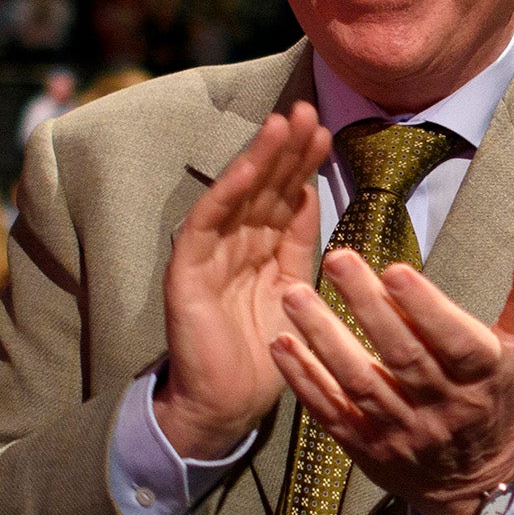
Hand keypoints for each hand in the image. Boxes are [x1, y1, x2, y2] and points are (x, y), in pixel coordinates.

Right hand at [155, 103, 330, 461]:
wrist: (226, 406)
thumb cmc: (263, 356)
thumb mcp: (295, 293)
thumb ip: (302, 248)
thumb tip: (311, 196)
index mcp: (262, 250)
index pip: (284, 196)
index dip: (303, 164)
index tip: (327, 130)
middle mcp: (234, 244)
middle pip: (263, 187)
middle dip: (286, 148)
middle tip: (310, 108)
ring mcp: (208, 254)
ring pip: (237, 196)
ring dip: (260, 159)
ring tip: (285, 123)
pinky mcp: (186, 271)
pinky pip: (206, 225)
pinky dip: (227, 195)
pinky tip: (248, 169)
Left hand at [270, 240, 513, 514]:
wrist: (473, 483)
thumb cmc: (495, 401)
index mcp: (482, 378)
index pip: (454, 342)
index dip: (427, 308)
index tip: (396, 269)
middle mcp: (442, 407)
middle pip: (401, 356)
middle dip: (367, 306)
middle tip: (336, 259)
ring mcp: (401, 430)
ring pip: (359, 383)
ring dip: (324, 338)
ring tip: (294, 295)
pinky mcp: (367, 447)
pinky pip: (332, 412)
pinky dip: (304, 380)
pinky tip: (282, 344)